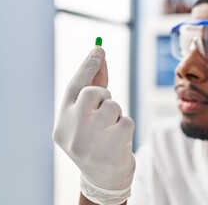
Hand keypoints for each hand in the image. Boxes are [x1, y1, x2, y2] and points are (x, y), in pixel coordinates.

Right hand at [53, 48, 134, 203]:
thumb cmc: (96, 140)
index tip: (99, 48)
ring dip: (117, 113)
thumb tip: (100, 55)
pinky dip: (126, 125)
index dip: (87, 67)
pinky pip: (126, 120)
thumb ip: (93, 87)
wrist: (104, 177)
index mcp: (62, 124)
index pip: (73, 88)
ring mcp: (90, 143)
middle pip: (93, 93)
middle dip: (105, 95)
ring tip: (111, 130)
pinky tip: (120, 140)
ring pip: (113, 105)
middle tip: (105, 109)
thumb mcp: (89, 117)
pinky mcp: (111, 150)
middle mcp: (71, 133)